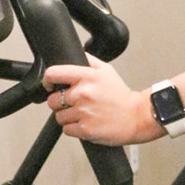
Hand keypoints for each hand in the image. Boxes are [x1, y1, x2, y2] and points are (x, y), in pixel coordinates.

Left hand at [42, 58, 162, 146]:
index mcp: (87, 76)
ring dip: (67, 117)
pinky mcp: (85, 130)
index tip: (50, 84)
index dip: (47, 80)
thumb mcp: (107, 70)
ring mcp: (83, 112)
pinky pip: (66, 129)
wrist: (136, 116)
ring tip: (82, 114)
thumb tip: (74, 54)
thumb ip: (89, 60)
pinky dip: (73, 128)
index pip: (54, 73)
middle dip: (60, 102)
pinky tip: (85, 123)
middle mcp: (83, 93)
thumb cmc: (121, 95)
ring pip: (58, 116)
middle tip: (73, 103)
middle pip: (53, 99)